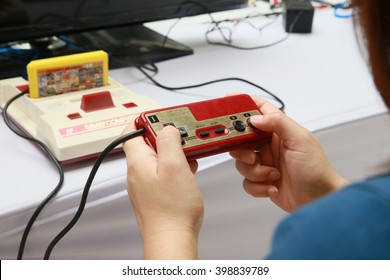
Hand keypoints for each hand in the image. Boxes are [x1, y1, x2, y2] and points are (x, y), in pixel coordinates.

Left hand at [122, 120, 203, 258]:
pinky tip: (187, 172)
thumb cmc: (172, 210)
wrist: (172, 240)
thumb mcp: (174, 166)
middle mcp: (137, 172)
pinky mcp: (153, 193)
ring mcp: (144, 184)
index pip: (130, 130)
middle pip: (146, 143)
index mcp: (138, 161)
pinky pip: (161, 172)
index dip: (146, 120)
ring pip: (156, 158)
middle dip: (166, 137)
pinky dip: (174, 168)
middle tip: (182, 137)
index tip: (163, 118)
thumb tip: (167, 128)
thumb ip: (169, 142)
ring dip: (172, 153)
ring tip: (188, 156)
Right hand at [229, 96, 348, 211]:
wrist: (319, 200)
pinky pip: (247, 181)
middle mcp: (269, 145)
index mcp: (279, 130)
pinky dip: (258, 186)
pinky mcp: (262, 180)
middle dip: (242, 149)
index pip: (258, 110)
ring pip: (242, 162)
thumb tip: (256, 117)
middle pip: (242, 139)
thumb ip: (278, 123)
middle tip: (251, 156)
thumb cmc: (317, 170)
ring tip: (272, 175)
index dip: (243, 104)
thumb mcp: (300, 140)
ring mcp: (265, 163)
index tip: (228, 103)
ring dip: (255, 172)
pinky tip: (273, 186)